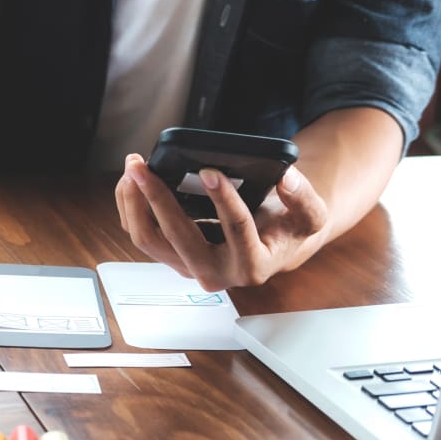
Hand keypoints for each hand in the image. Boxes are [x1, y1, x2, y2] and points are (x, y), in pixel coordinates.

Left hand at [116, 153, 329, 290]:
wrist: (270, 246)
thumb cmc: (286, 229)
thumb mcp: (310, 216)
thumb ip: (304, 199)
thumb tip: (287, 178)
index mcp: (252, 265)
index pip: (236, 229)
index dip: (223, 198)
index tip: (209, 170)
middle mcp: (215, 272)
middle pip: (177, 237)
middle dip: (157, 198)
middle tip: (143, 167)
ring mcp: (187, 265)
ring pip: (149, 240)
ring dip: (134, 203)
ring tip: (133, 169)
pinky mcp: (170, 256)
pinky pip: (141, 234)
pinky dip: (130, 206)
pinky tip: (131, 181)